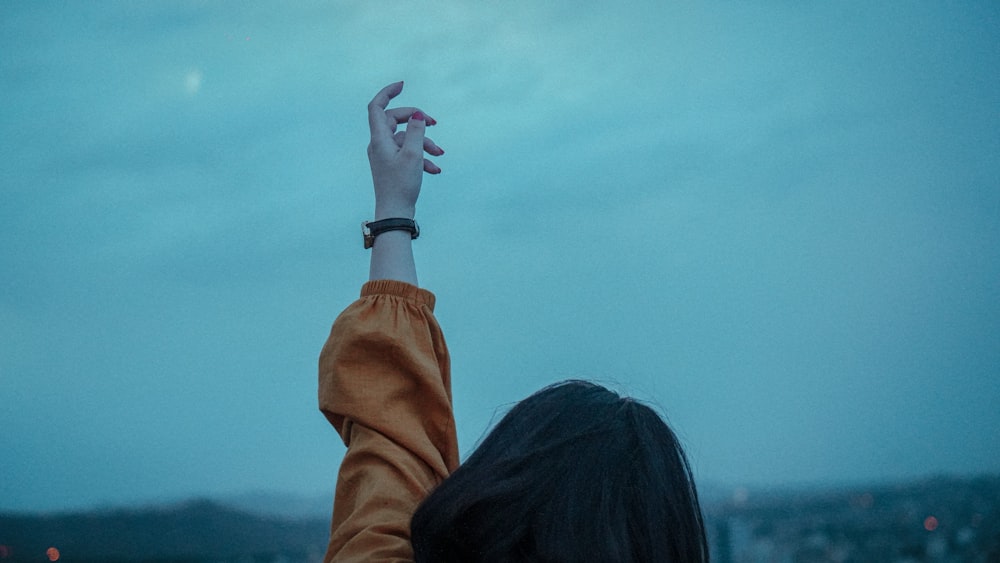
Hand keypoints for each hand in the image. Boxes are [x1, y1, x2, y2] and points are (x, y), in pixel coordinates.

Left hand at [367, 81, 444, 219]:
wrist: (394, 213)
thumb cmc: (401, 185)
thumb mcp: (413, 155)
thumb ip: (415, 131)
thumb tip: (417, 115)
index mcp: (379, 139)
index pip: (377, 107)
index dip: (388, 93)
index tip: (403, 85)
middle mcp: (379, 144)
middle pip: (395, 120)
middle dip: (416, 120)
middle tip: (434, 122)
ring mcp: (385, 155)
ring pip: (406, 138)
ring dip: (424, 143)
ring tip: (440, 154)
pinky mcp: (393, 165)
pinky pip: (408, 153)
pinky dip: (422, 158)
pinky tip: (435, 169)